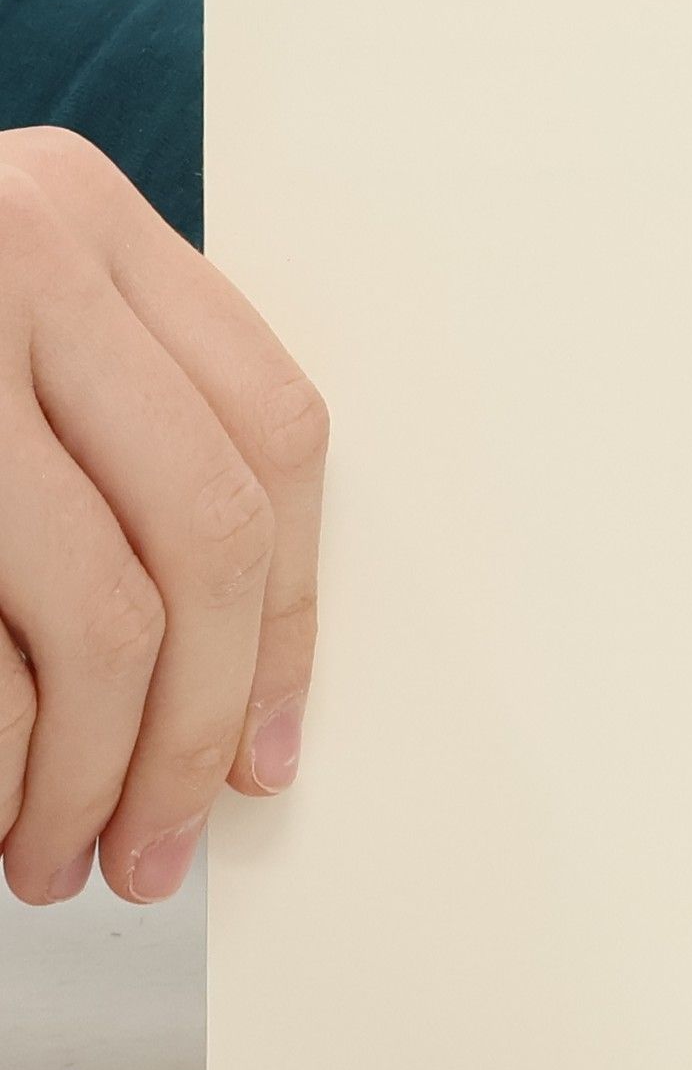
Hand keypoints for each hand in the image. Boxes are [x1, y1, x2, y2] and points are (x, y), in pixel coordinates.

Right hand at [0, 127, 327, 905]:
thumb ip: (109, 433)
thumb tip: (238, 682)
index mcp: (82, 215)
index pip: (271, 438)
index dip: (285, 618)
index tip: (266, 745)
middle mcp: (17, 250)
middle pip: (206, 537)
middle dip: (194, 727)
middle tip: (160, 841)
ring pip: (103, 616)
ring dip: (89, 774)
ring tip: (57, 855)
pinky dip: (0, 760)